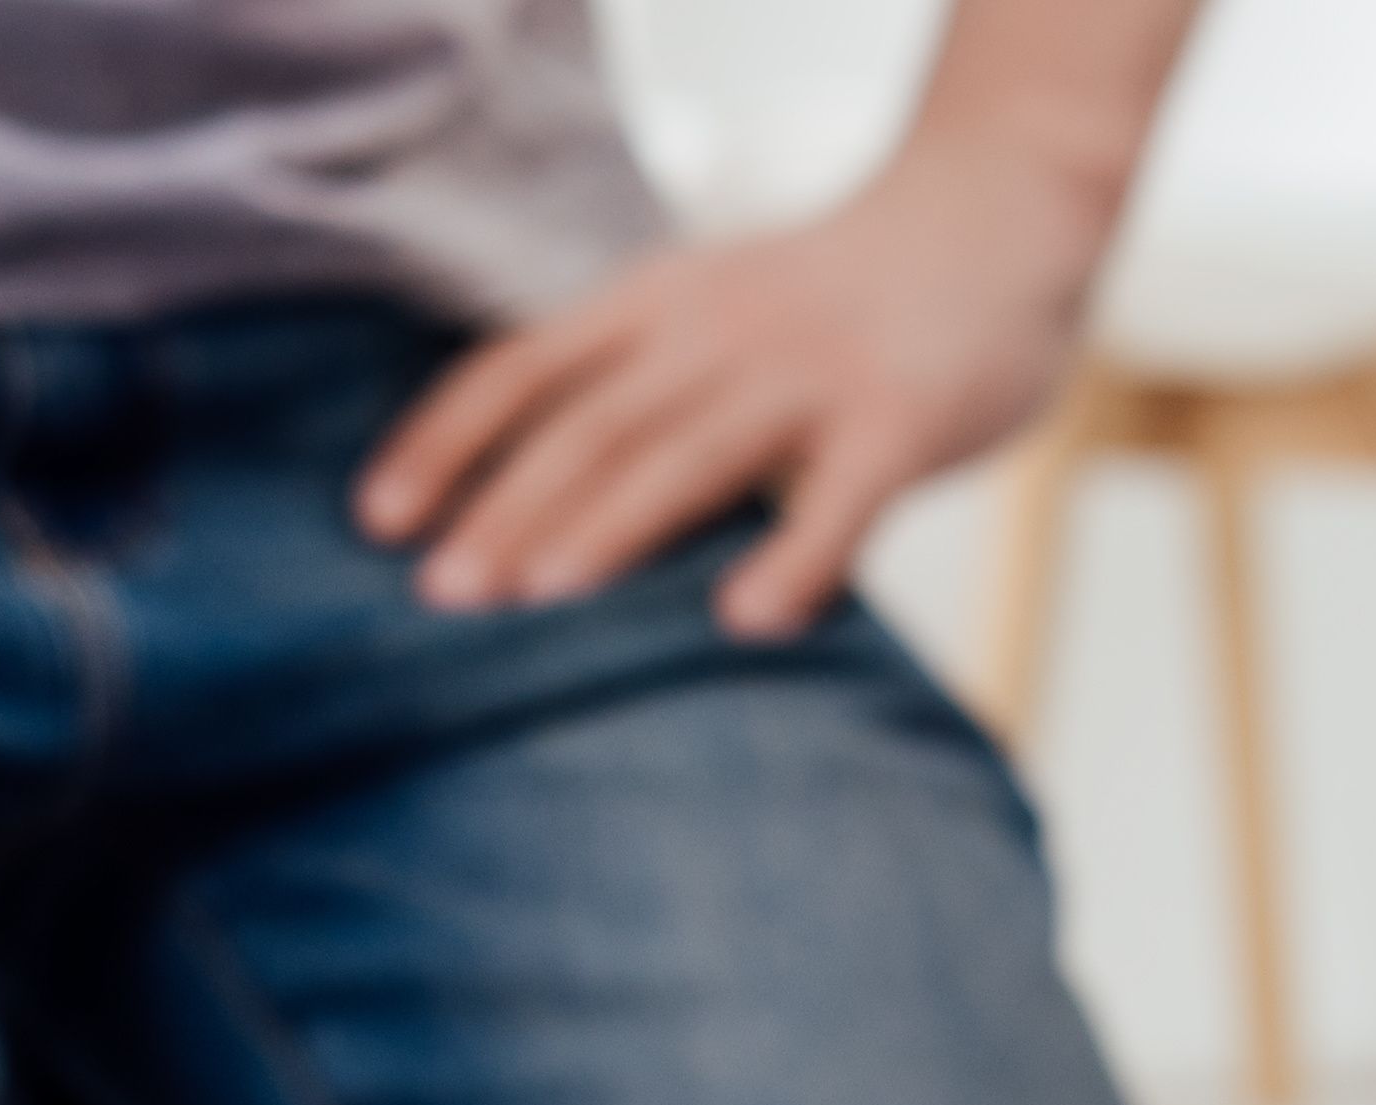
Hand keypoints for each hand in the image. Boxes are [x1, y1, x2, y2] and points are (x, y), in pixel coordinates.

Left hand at [360, 150, 1117, 638]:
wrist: (998, 212)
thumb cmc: (833, 297)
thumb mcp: (710, 311)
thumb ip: (631, 387)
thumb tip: (513, 514)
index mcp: (655, 303)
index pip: (522, 369)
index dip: (445, 442)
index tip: (377, 520)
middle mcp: (717, 330)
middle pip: (592, 422)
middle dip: (510, 506)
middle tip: (443, 593)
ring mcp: (810, 374)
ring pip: (693, 451)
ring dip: (615, 523)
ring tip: (545, 596)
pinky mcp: (901, 420)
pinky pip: (840, 497)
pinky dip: (793, 556)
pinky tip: (746, 621)